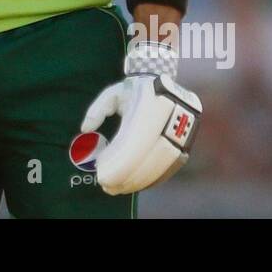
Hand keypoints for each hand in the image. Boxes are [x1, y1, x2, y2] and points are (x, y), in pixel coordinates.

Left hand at [78, 40, 201, 194]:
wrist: (167, 83)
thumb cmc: (135, 90)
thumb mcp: (113, 93)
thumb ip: (97, 109)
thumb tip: (85, 129)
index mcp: (148, 106)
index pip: (134, 142)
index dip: (119, 163)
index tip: (102, 174)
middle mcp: (168, 119)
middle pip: (150, 157)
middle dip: (128, 176)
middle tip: (108, 186)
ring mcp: (181, 131)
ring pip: (162, 164)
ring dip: (141, 180)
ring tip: (120, 188)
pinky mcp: (187, 141)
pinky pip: (173, 164)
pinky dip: (156, 177)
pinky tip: (140, 184)